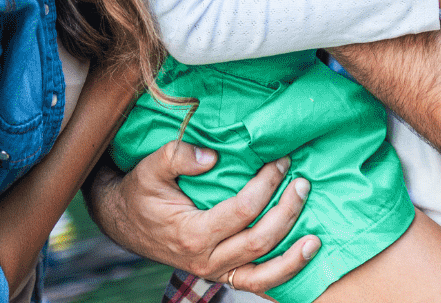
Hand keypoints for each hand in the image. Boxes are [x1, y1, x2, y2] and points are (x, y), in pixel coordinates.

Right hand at [83, 142, 318, 290]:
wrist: (125, 223)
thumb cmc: (141, 192)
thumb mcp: (150, 168)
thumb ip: (178, 156)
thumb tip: (212, 156)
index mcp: (192, 232)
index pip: (241, 210)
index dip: (266, 186)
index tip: (280, 162)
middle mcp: (206, 259)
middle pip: (259, 241)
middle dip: (287, 211)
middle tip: (303, 183)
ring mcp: (215, 271)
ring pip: (262, 275)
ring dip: (292, 257)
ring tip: (316, 238)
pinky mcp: (222, 275)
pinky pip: (255, 284)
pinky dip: (281, 276)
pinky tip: (301, 260)